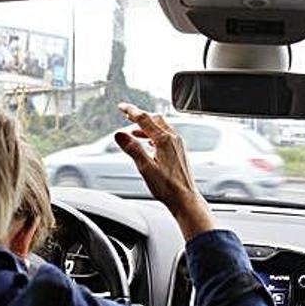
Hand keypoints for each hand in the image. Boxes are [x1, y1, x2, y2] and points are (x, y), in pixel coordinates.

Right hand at [114, 103, 215, 238]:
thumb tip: (119, 134)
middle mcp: (173, 139)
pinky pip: (166, 135)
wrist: (184, 198)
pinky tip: (149, 142)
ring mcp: (177, 144)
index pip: (144, 119)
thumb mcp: (145, 168)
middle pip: (154, 119)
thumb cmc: (167, 187)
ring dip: (146, 126)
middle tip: (127, 115)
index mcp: (164, 140)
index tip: (121, 106)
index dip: (131, 111)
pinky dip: (154, 134)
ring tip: (134, 131)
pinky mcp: (179, 151)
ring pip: (161, 127)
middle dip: (139, 116)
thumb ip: (132, 148)